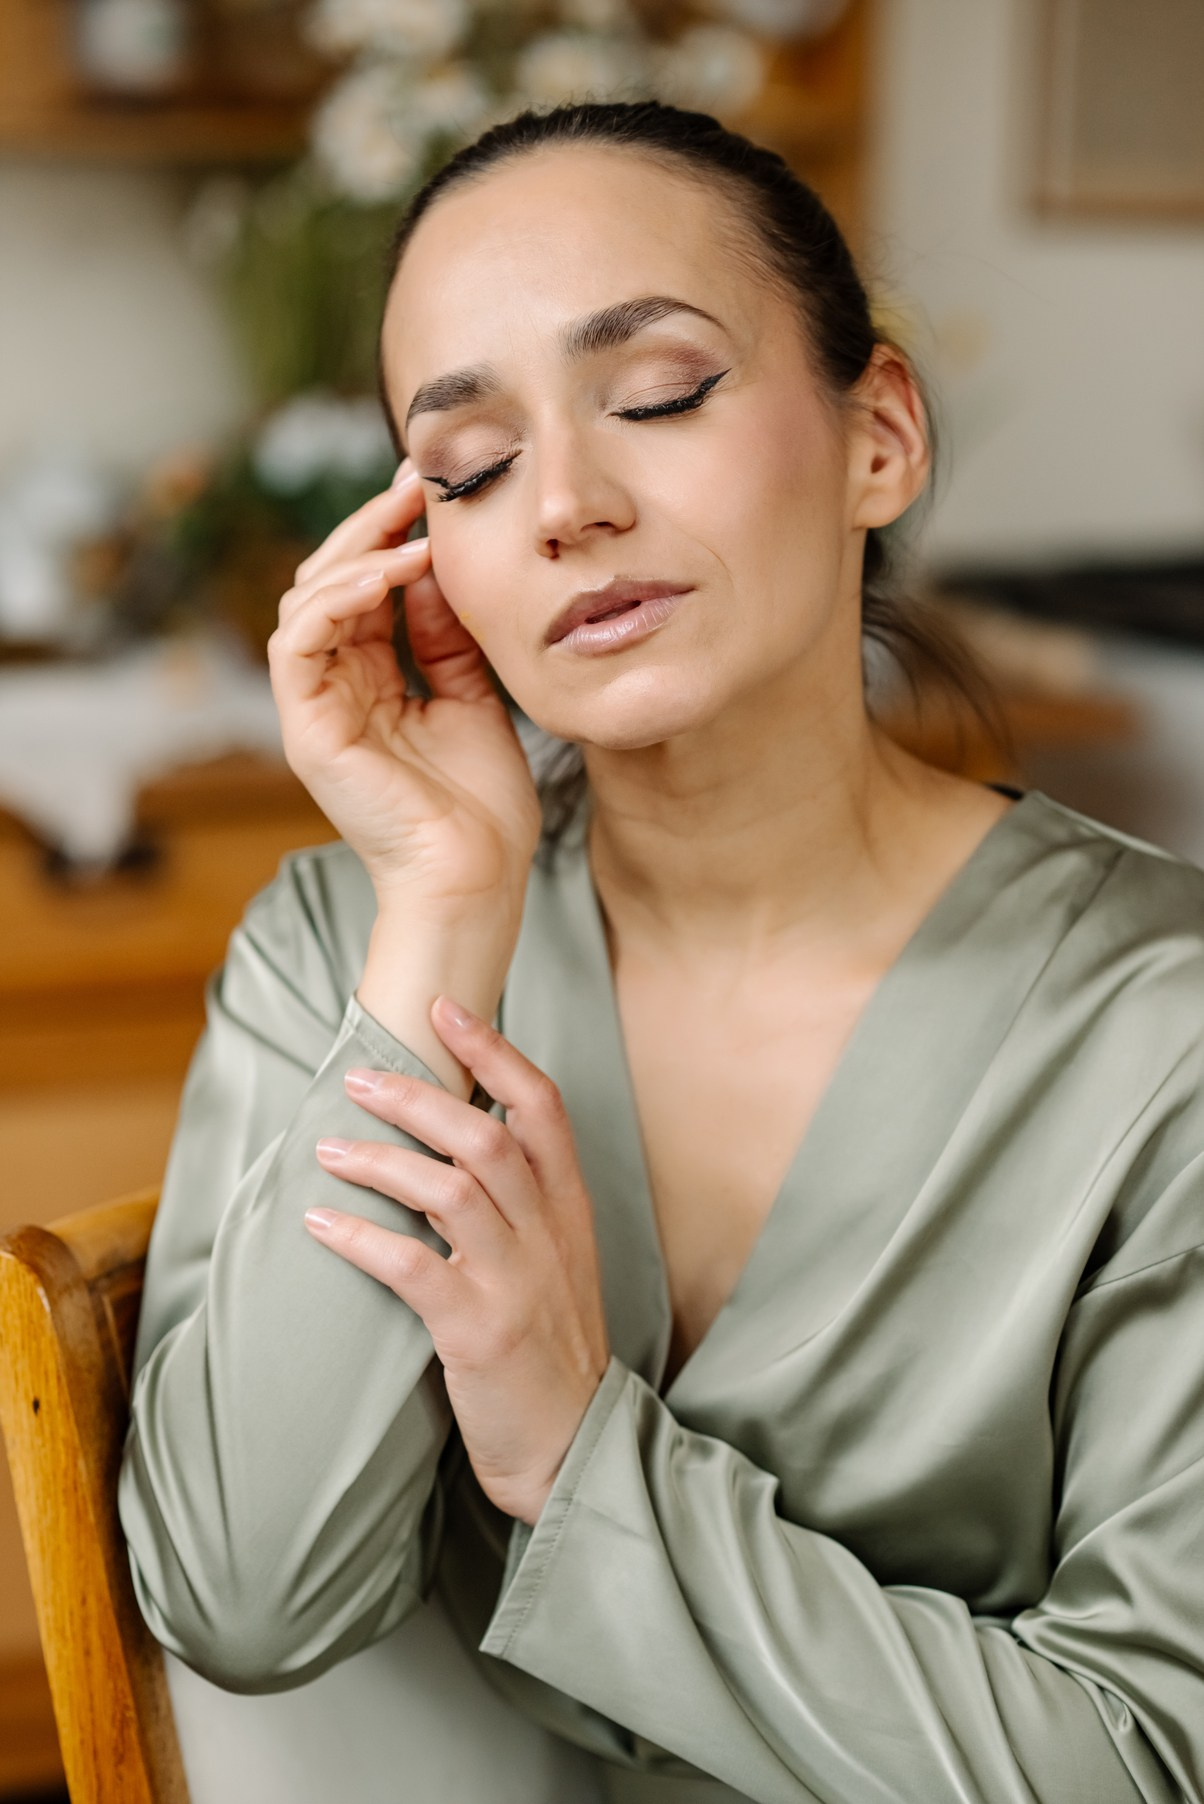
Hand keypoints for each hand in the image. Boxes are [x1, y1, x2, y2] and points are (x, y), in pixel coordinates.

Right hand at [267, 456, 541, 913]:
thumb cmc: (483, 807)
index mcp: (370, 684)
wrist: (478, 877)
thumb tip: (440, 570)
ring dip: (358, 555)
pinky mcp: (306, 730)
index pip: (365, 590)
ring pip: (306, 601)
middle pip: (328, 582)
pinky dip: (337, 600)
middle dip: (371, 527)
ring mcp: (315, 710)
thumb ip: (448, 639)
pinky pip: (298, 643)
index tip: (434, 492)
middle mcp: (335, 690)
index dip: (393, 535)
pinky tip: (388, 576)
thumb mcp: (473, 698)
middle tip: (418, 485)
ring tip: (415, 534)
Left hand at [304, 996, 610, 1525]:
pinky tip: (319, 1223)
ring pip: (450, 1189)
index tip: (445, 1008)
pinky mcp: (479, 1331)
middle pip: (485, 1135)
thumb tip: (452, 1138)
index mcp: (569, 1209)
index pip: (542, 1106)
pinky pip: (412, 1266)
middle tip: (357, 1078)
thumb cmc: (551, 1348)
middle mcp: (548, 1234)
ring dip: (380, 1160)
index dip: (494, 1050)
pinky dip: (359, 1238)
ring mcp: (517, 1281)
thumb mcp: (557, 1262)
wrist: (573, 1446)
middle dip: (417, 1096)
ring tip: (327, 1149)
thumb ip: (521, 1202)